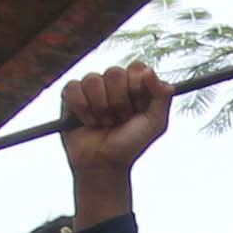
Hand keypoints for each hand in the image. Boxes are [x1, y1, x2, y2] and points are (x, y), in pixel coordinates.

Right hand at [59, 62, 172, 178]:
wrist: (104, 164)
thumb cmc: (131, 144)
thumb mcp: (155, 123)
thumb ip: (162, 96)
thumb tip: (150, 71)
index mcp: (134, 85)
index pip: (137, 68)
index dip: (137, 89)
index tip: (138, 110)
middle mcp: (113, 83)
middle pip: (114, 72)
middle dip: (119, 102)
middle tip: (120, 120)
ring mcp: (91, 88)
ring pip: (93, 79)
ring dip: (101, 108)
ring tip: (104, 123)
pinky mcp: (71, 95)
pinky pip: (74, 88)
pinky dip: (82, 109)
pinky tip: (88, 122)